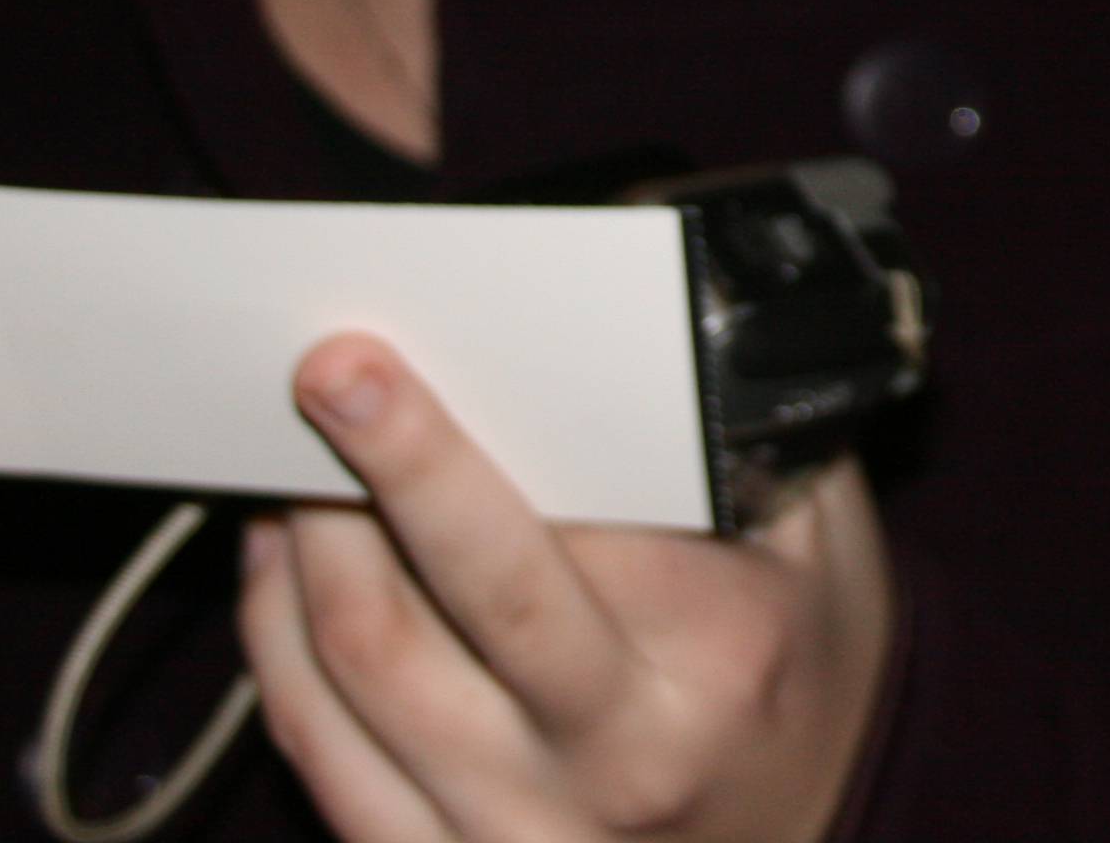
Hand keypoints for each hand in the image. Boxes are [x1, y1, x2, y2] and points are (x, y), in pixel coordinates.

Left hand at [238, 337, 893, 841]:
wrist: (828, 815)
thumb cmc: (805, 653)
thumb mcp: (821, 532)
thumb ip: (732, 432)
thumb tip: (613, 317)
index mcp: (712, 656)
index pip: (541, 549)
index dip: (433, 457)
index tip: (365, 372)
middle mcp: (611, 760)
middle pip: (419, 620)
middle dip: (348, 488)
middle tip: (313, 378)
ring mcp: (522, 829)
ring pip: (352, 683)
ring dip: (302, 555)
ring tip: (292, 461)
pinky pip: (323, 760)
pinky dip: (281, 650)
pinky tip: (286, 566)